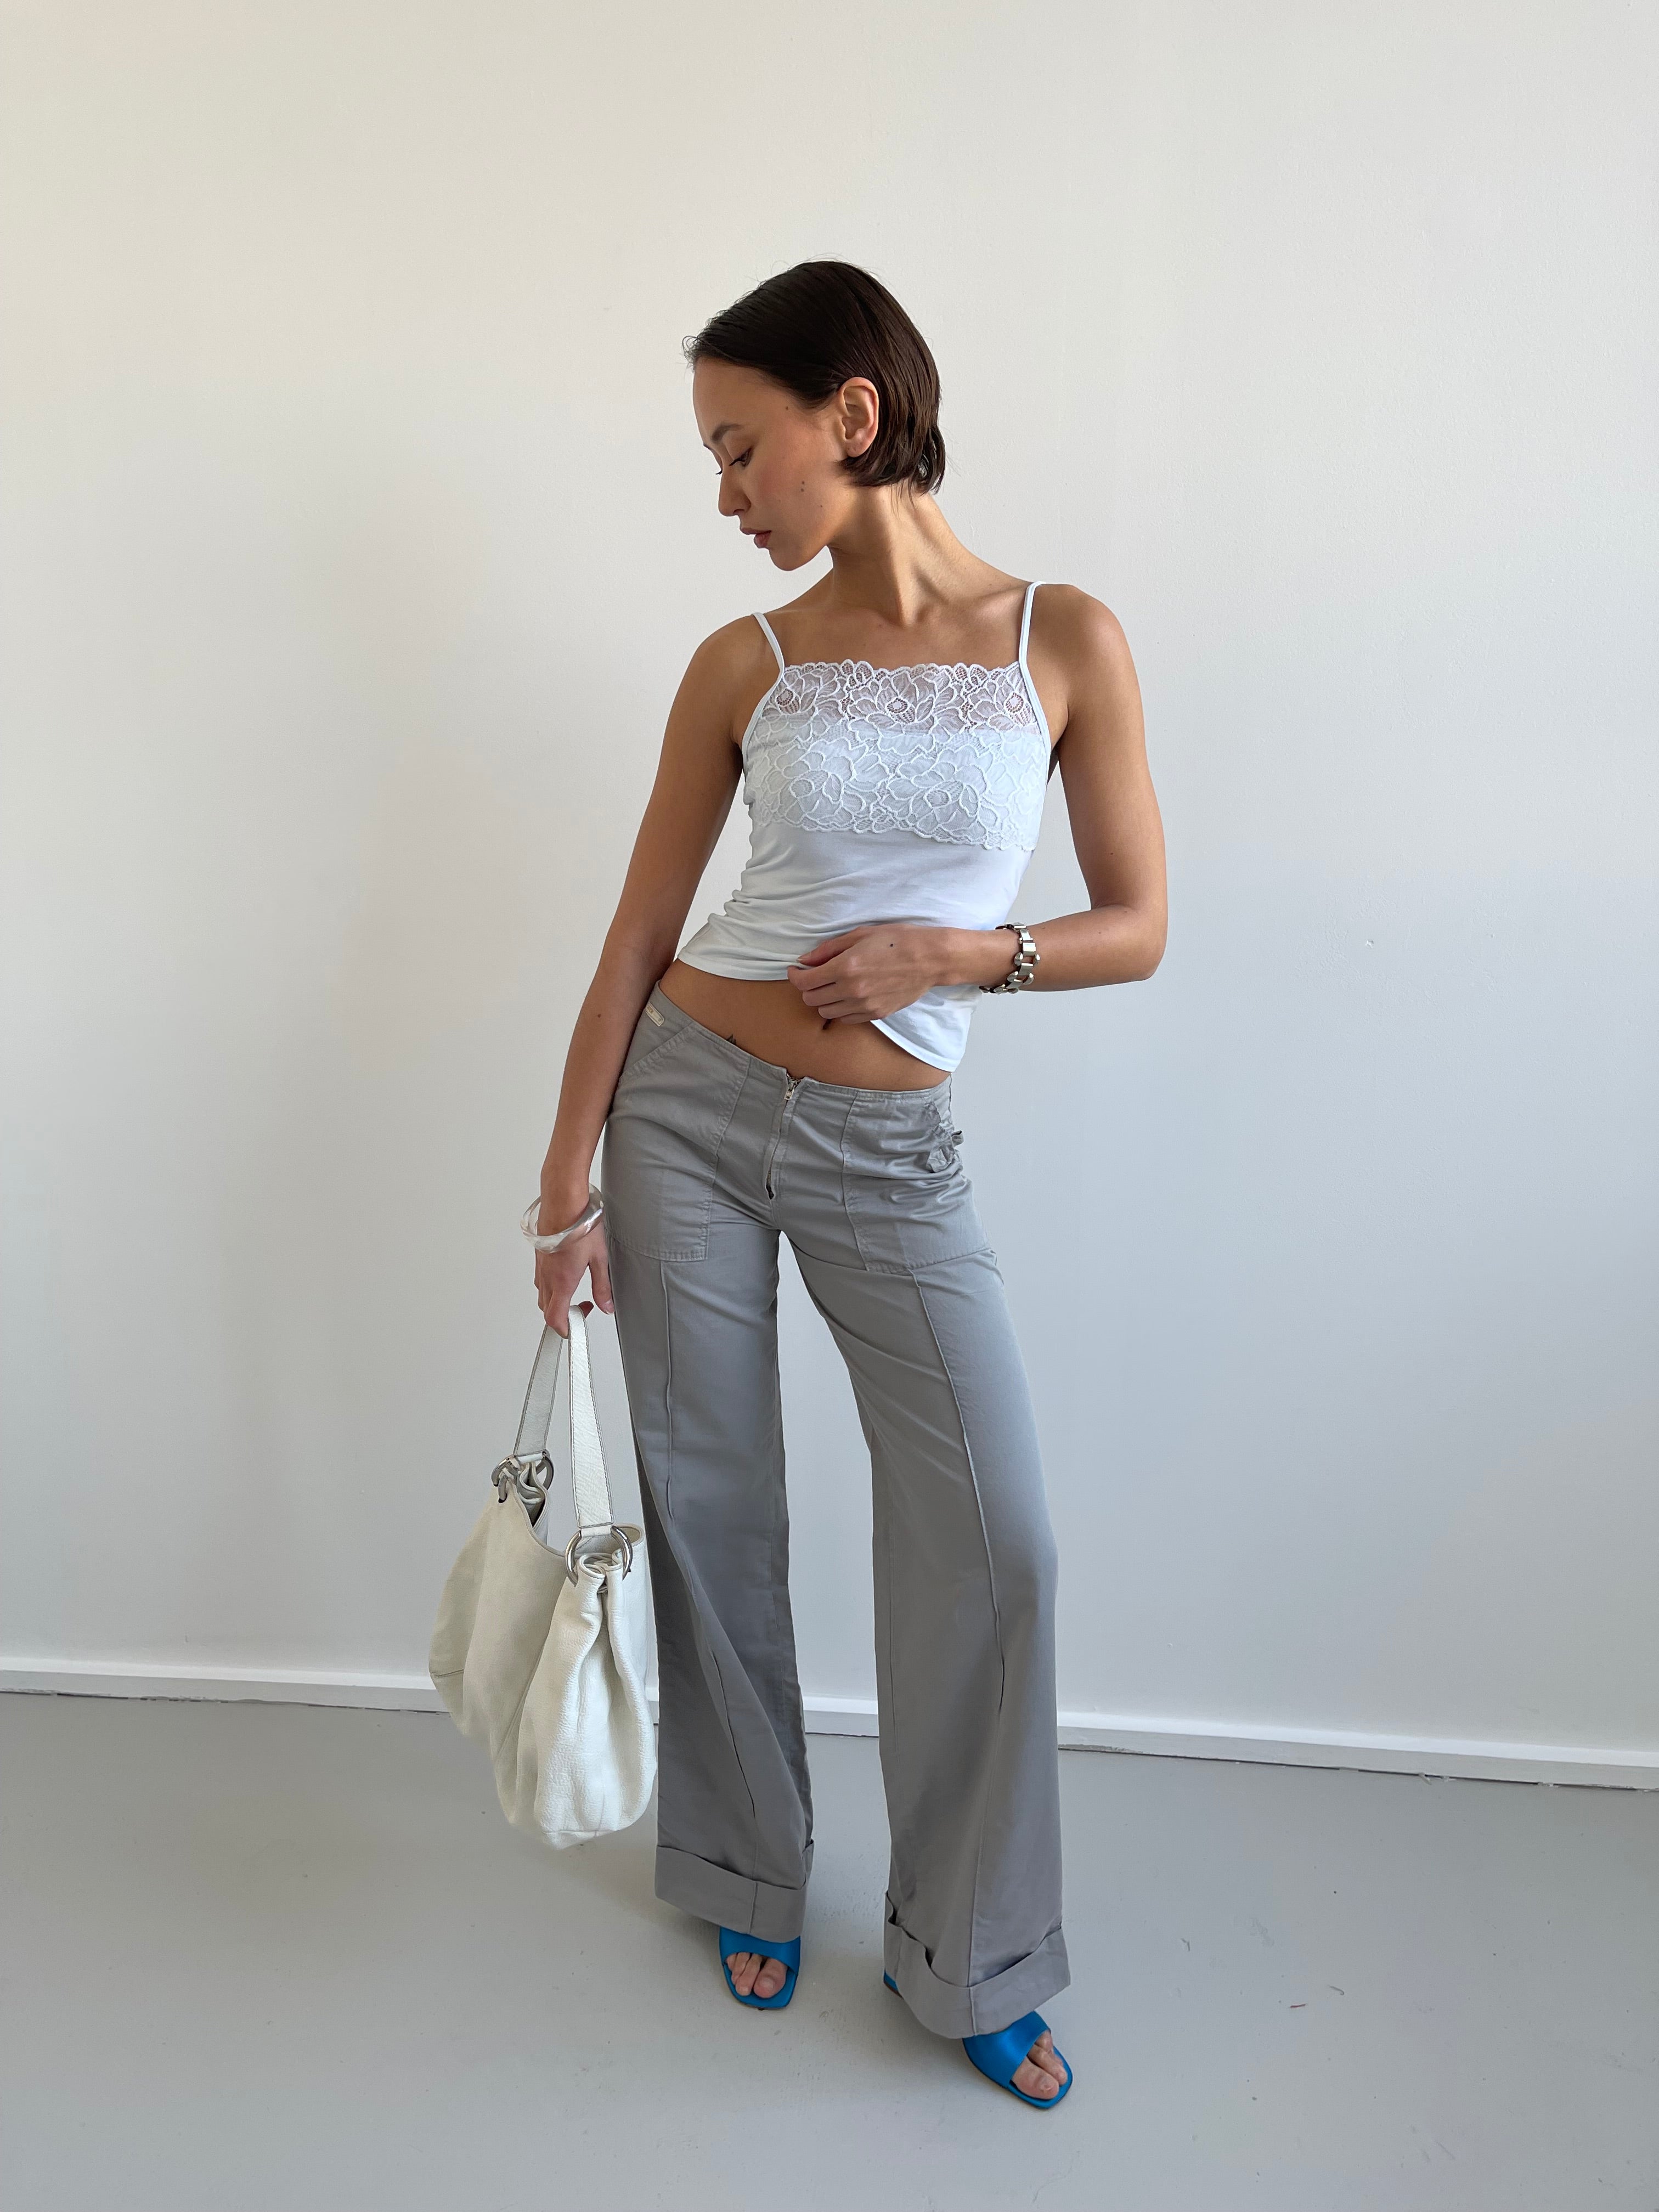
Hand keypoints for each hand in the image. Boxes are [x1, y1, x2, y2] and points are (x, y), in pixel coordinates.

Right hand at [533, 1216, 613, 1337]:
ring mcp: (540, 1266)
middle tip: (582, 1307)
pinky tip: (565, 1273)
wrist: (562, 1200)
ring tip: (574, 1291)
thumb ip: (602, 1286)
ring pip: (542, 1294)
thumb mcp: (599, 1258)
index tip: (578, 1326)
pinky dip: (551, 1285)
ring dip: (556, 1300)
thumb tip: (607, 1306)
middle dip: (563, 1316)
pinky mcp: (539, 1256)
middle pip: (547, 1310)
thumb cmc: (579, 1223)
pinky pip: (540, 1279)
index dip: (566, 1329)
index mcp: (562, 1281)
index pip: (555, 1318)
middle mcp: (547, 1277)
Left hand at [785, 925, 947, 1021]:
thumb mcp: (860, 935)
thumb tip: (805, 960)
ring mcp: (864, 1005)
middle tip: (814, 976)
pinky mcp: (876, 1014)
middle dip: (808, 988)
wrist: (930, 958)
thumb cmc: (897, 940)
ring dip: (823, 1000)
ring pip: (826, 1013)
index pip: (805, 982)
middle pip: (812, 999)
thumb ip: (828, 949)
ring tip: (831, 987)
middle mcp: (851, 990)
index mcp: (845, 967)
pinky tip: (848, 996)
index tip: (796, 970)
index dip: (795, 976)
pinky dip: (841, 1010)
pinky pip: (846, 1019)